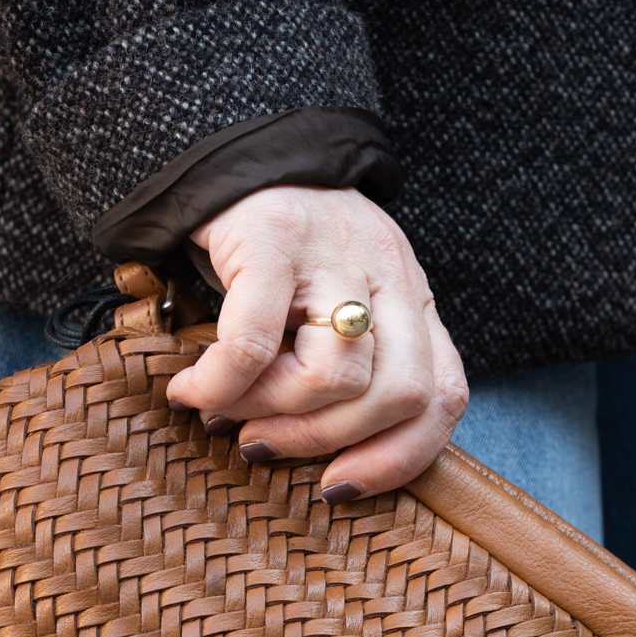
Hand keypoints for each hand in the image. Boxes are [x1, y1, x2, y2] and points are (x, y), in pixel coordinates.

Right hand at [163, 186, 468, 500]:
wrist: (234, 149)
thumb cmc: (283, 249)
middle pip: (399, 394)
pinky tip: (191, 391)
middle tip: (265, 445)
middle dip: (327, 441)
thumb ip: (353, 365)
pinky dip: (220, 384)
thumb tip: (325, 460)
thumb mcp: (339, 304)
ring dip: (271, 412)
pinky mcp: (273, 238)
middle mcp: (389, 274)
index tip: (340, 486)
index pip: (444, 394)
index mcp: (413, 299)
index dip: (401, 458)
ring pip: (336, 375)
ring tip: (225, 410)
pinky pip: (253, 340)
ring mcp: (336, 254)